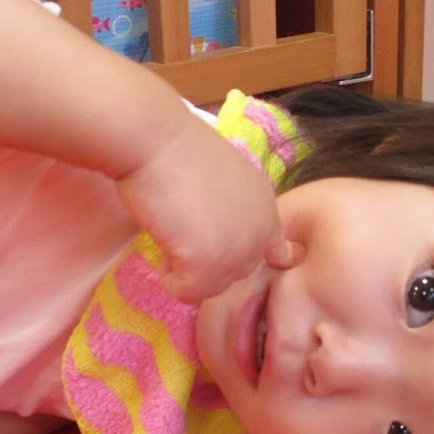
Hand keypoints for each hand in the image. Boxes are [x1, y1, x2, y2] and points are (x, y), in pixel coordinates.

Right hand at [115, 112, 299, 302]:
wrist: (156, 141)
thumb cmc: (178, 151)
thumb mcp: (224, 180)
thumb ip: (235, 211)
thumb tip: (219, 237)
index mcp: (267, 208)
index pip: (276, 253)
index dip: (244, 254)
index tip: (221, 250)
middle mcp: (261, 231)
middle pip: (236, 274)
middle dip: (208, 263)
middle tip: (183, 234)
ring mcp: (238, 250)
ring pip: (212, 287)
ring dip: (187, 270)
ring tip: (171, 235)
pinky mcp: (209, 264)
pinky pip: (187, 292)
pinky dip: (169, 278)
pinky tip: (162, 246)